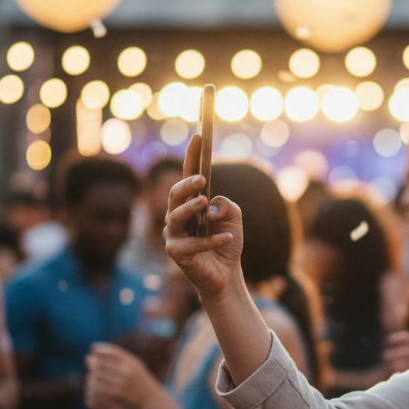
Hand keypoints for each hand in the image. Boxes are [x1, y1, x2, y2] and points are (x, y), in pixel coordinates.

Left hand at [85, 342, 161, 408]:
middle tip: (89, 362)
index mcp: (132, 362)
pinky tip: (93, 385)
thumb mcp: (135, 366)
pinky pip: (100, 387)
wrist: (152, 400)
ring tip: (91, 374)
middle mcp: (128, 370)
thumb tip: (99, 349)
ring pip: (98, 375)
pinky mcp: (118, 393)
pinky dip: (94, 386)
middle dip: (93, 361)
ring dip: (92, 374)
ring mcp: (123, 382)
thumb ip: (121, 357)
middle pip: (102, 362)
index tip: (92, 349)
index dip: (100, 349)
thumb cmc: (141, 381)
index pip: (112, 351)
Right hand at [163, 135, 243, 300]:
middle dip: (186, 185)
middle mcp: (177, 216)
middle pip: (175, 195)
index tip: (199, 136)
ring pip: (176, 217)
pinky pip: (192, 244)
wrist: (226, 273)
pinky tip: (228, 237)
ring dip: (191, 209)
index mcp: (190, 202)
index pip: (188, 174)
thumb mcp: (234, 217)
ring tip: (205, 204)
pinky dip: (211, 240)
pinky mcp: (176, 253)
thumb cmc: (227, 240)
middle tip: (201, 180)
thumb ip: (226, 205)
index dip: (192, 155)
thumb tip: (210, 206)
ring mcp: (173, 235)